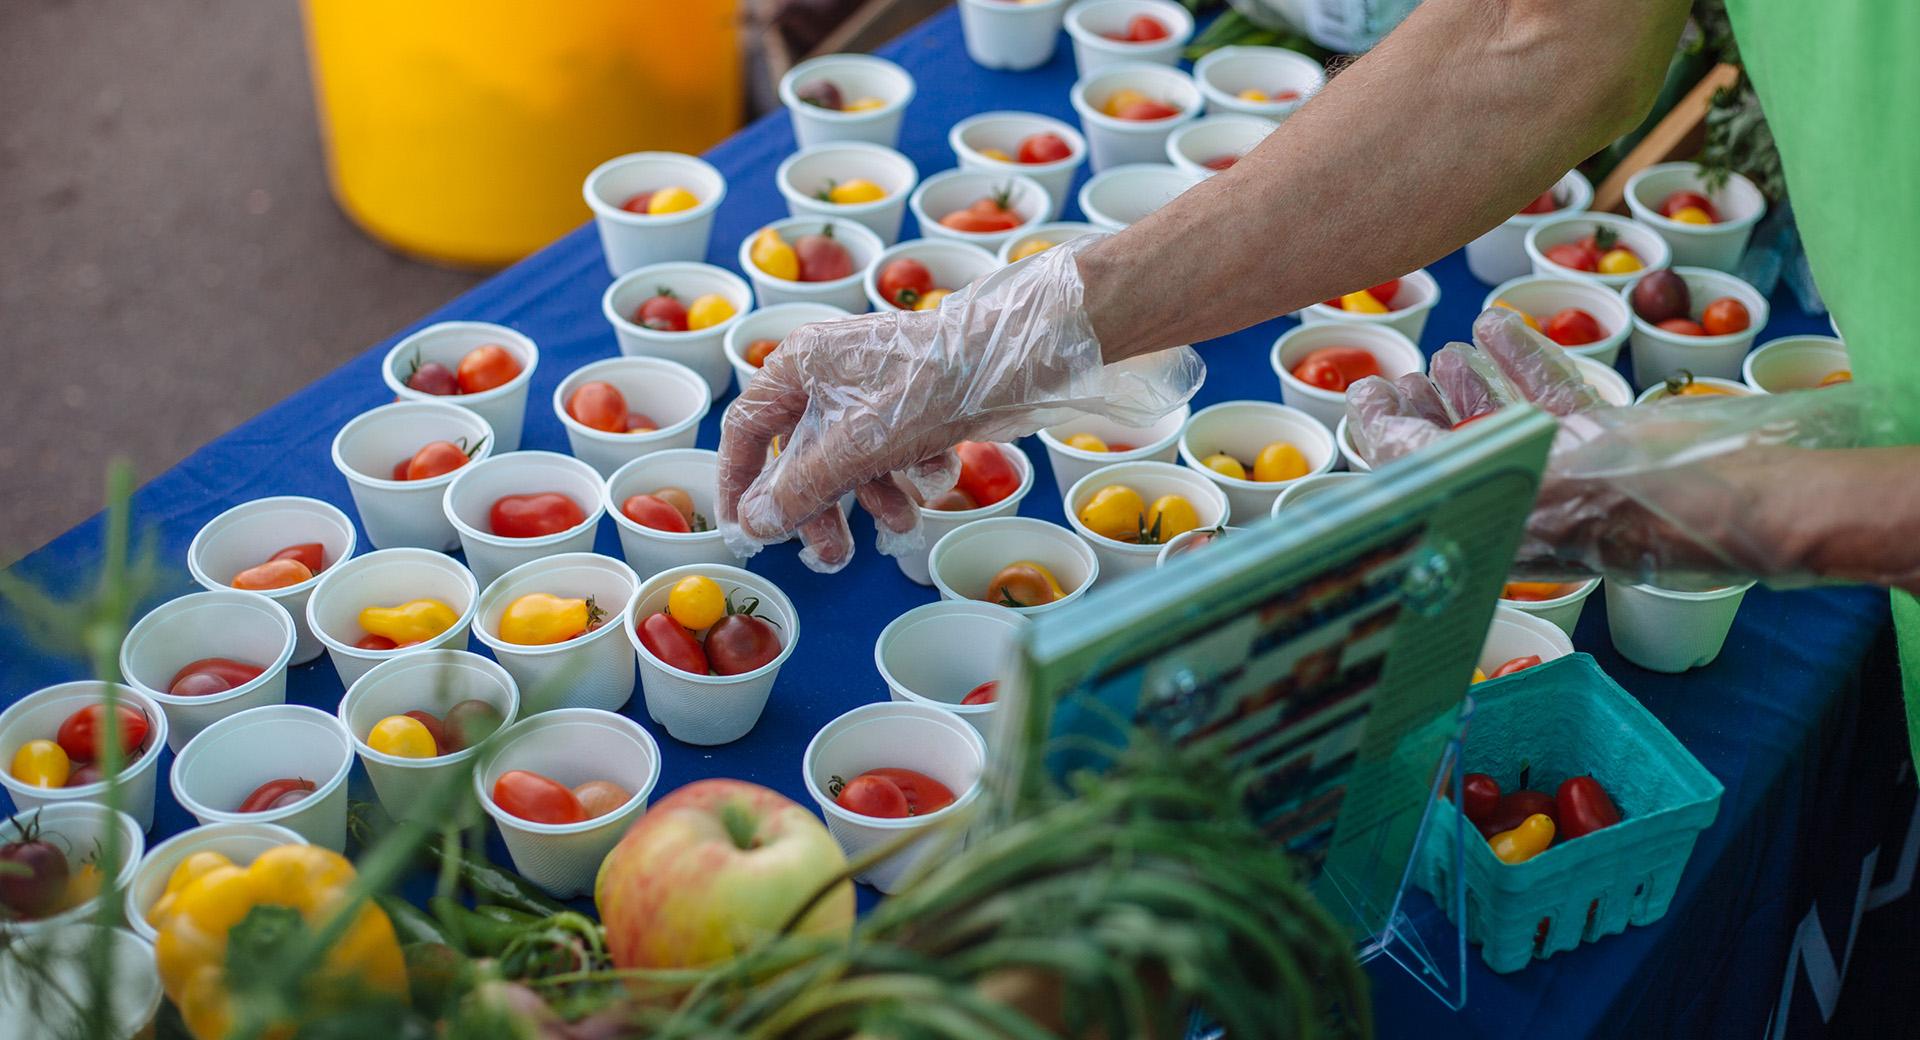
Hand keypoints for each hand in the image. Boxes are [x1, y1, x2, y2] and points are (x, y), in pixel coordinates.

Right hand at [718, 237, 1202, 571]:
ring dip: (873, 497)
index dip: (738, 482)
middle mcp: (828, 372)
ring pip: (851, 458)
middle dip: (821, 507)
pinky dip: (910, 469)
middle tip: (833, 555)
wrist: (1017, 355)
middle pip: (801, 454)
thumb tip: (754, 524)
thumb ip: (801, 488)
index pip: (744, 428)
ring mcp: (870, 386)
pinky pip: (891, 448)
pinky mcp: (909, 401)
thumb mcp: (857, 448)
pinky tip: (939, 470)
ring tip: (904, 523)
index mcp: (799, 366)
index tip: (744, 528)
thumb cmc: (932, 386)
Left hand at [1346, 309, 1899, 589]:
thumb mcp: (1499, 480)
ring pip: (1506, 419)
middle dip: (1424, 409)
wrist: (1714, 501)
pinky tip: (1498, 323)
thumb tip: (1377, 438)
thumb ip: (1437, 460)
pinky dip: (1524, 358)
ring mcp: (1565, 466)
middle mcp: (1520, 494)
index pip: (1419, 472)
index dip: (1385, 432)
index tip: (1366, 393)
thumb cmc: (1605, 504)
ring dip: (1471, 382)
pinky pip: (1554, 394)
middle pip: (1457, 447)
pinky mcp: (1605, 439)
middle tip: (1400, 374)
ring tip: (1449, 350)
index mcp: (1490, 516)